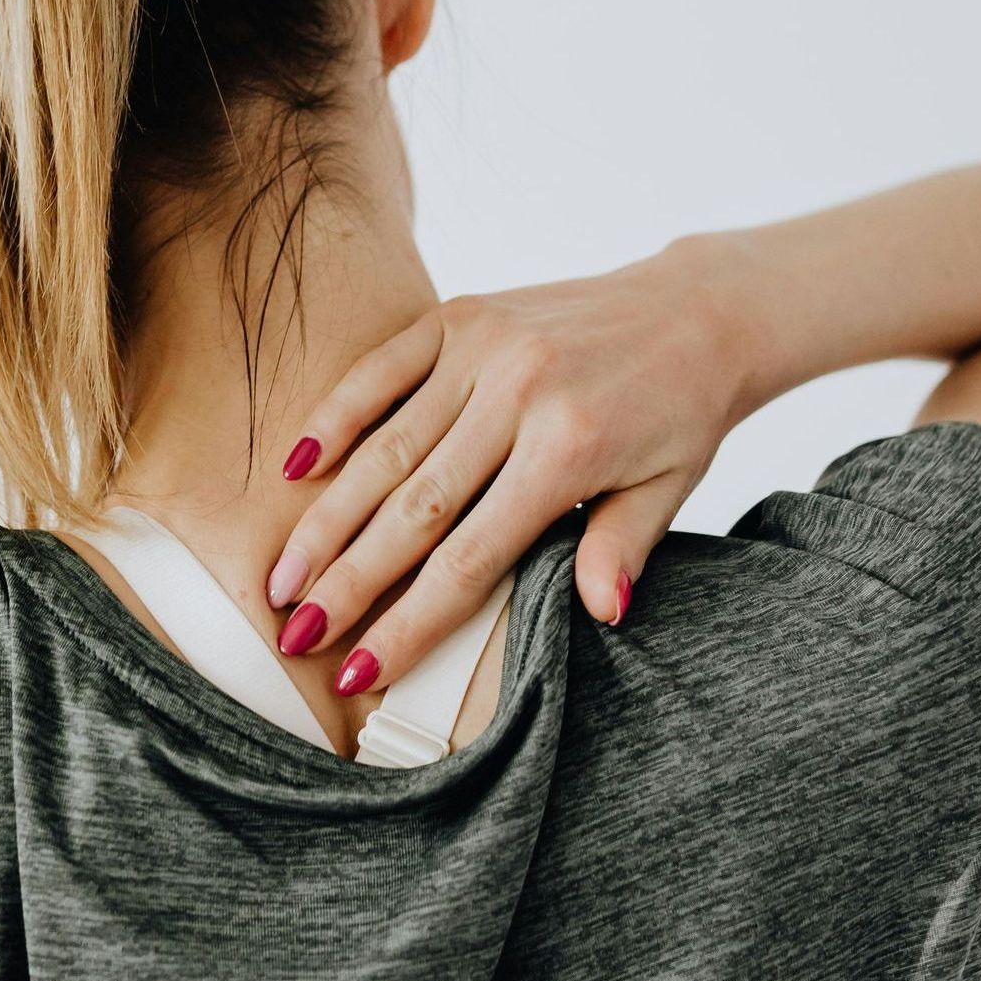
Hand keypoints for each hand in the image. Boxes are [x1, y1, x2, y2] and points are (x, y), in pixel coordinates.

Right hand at [264, 239, 752, 691]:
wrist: (698, 310)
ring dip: (326, 519)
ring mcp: (484, 350)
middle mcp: (518, 395)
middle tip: (293, 634)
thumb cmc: (679, 413)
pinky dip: (335, 417)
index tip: (359, 670)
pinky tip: (294, 469)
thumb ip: (621, 550)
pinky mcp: (462, 315)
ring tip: (282, 578)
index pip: (471, 558)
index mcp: (570, 450)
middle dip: (347, 581)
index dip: (410, 620)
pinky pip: (382, 370)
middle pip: (412, 509)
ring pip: (385, 449)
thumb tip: (599, 615)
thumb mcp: (668, 490)